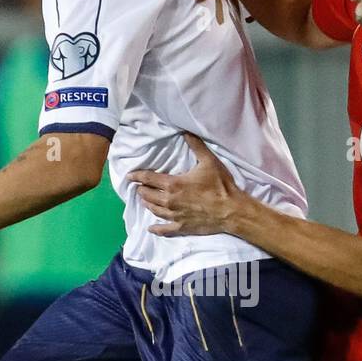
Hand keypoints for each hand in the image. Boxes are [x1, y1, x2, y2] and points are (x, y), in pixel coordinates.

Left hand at [129, 134, 243, 237]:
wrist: (231, 210)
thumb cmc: (220, 186)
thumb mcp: (209, 161)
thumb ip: (196, 145)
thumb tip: (185, 131)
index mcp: (173, 184)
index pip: (148, 179)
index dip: (137, 176)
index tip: (130, 176)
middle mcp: (169, 201)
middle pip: (148, 195)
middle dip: (142, 190)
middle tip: (138, 187)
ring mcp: (174, 216)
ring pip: (154, 210)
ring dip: (147, 204)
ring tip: (144, 201)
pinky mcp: (182, 227)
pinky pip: (165, 230)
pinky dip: (156, 229)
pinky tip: (150, 228)